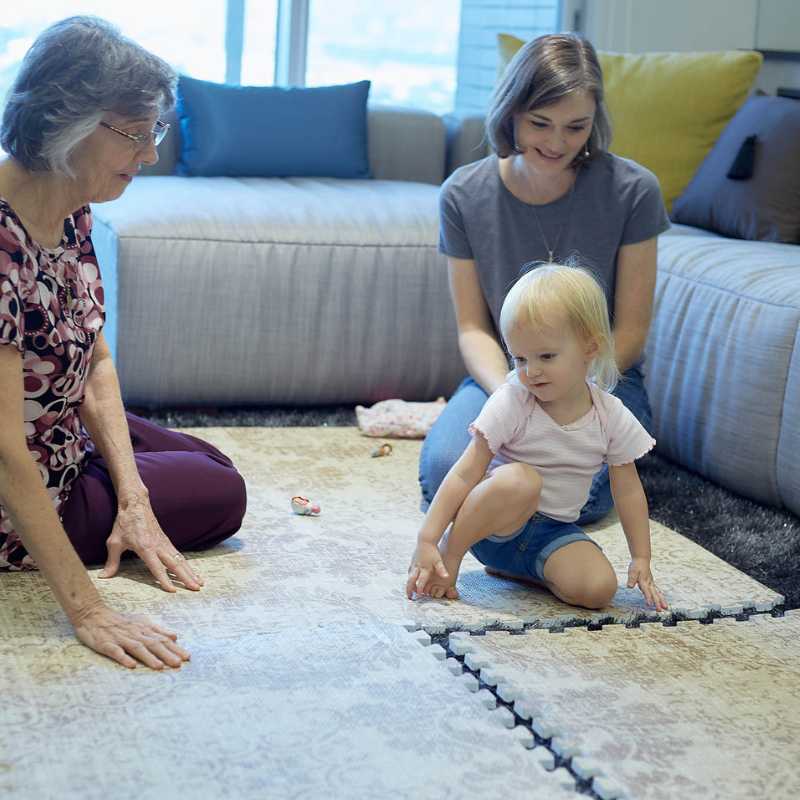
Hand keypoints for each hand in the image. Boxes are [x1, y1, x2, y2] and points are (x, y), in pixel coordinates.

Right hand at [73, 600, 189, 669]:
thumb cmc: (120, 621)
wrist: (93, 614)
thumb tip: (175, 636)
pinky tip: (131, 666)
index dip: (175, 648)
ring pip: (137, 648)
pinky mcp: (106, 644)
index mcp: (144, 629)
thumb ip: (158, 630)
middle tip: (179, 664)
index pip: (163, 639)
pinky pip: (116, 652)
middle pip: (153, 644)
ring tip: (160, 667)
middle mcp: (135, 633)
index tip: (187, 657)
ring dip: (149, 657)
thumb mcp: (141, 622)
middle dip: (167, 654)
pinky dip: (124, 658)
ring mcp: (121, 639)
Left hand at [101, 497, 203, 592]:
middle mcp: (158, 546)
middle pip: (175, 564)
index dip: (164, 580)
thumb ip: (112, 561)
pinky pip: (179, 555)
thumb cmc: (124, 523)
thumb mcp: (114, 542)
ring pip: (180, 560)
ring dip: (191, 572)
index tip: (173, 591)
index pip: (157, 567)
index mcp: (145, 547)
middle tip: (196, 589)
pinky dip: (187, 565)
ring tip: (200, 583)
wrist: (136, 505)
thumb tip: (103, 577)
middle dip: (186, 578)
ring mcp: (165, 543)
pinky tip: (192, 572)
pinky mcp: (167, 541)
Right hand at [406, 540, 455, 599]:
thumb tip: (447, 577)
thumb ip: (442, 570)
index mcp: (424, 568)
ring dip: (409, 585)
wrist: (425, 540)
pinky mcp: (412, 562)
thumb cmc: (433, 551)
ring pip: (409, 577)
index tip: (419, 595)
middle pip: (411, 581)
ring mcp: (414, 565)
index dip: (419, 588)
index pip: (421, 581)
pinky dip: (410, 578)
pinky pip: (410, 572)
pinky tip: (411, 581)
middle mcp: (417, 568)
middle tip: (410, 597)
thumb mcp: (438, 561)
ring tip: (410, 592)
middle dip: (409, 589)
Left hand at [627, 558, 667, 610]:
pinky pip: (657, 591)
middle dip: (657, 603)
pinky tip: (662, 601)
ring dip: (661, 600)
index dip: (648, 598)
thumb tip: (629, 586)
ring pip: (657, 593)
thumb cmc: (636, 566)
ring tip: (666, 607)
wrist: (642, 559)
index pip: (646, 591)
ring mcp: (651, 583)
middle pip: (654, 594)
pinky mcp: (652, 583)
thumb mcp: (632, 572)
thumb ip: (631, 579)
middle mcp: (649, 583)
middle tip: (660, 610)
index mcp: (644, 581)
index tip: (650, 605)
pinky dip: (660, 596)